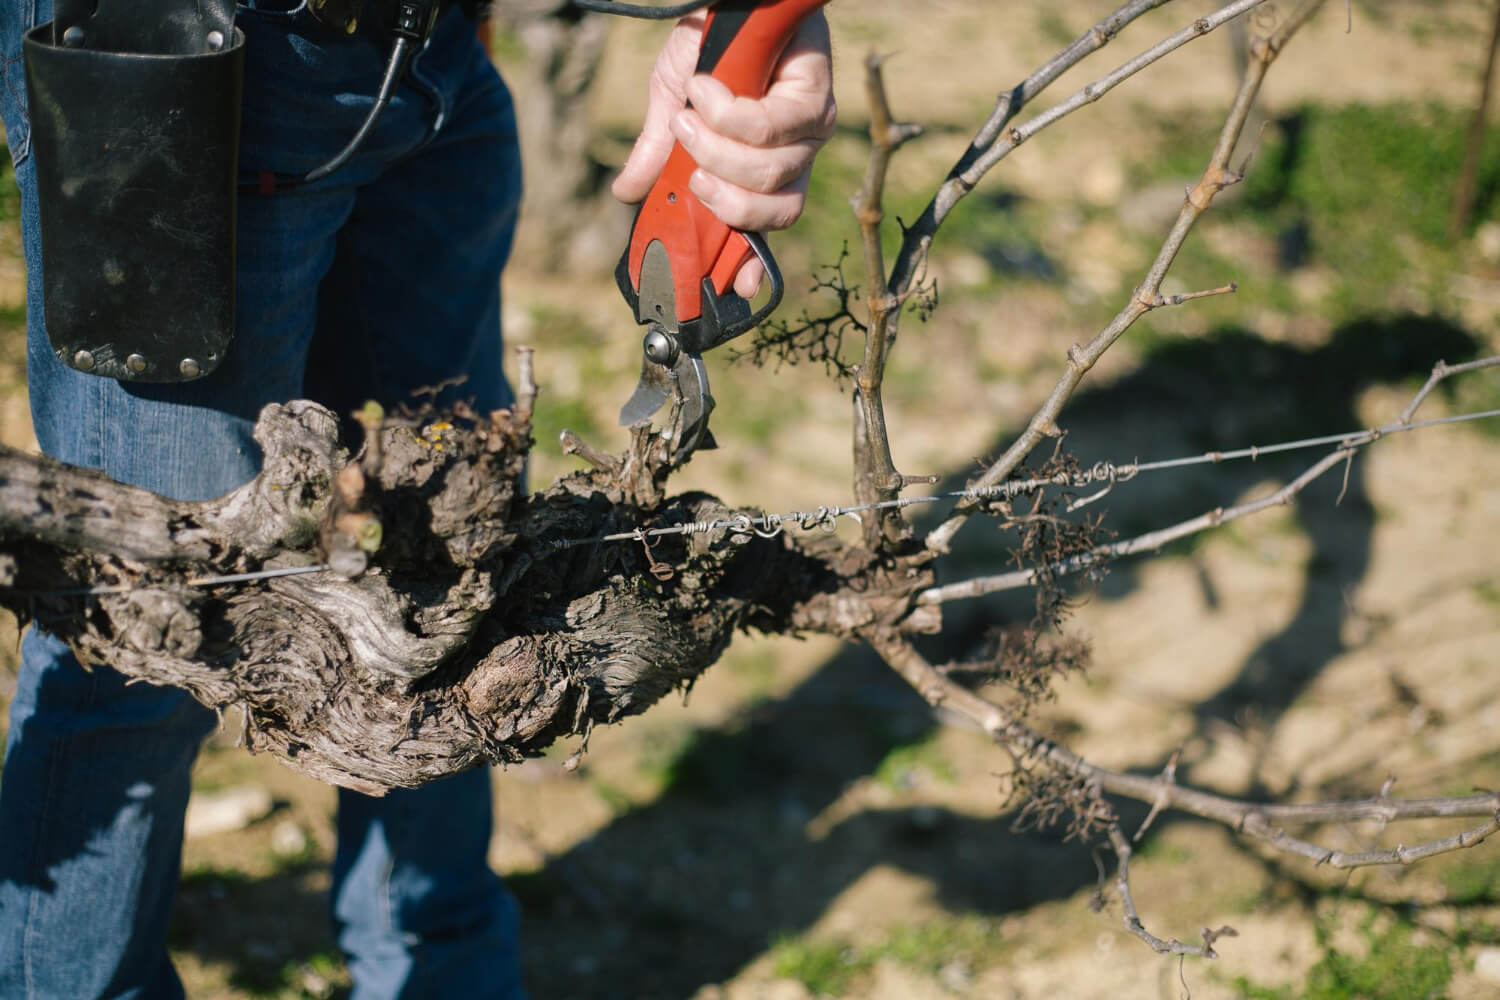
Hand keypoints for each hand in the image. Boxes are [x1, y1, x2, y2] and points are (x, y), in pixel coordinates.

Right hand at [611, 10, 835, 297]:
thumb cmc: (708, 45)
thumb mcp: (671, 105)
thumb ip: (658, 155)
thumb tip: (626, 194)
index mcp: (763, 173)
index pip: (766, 231)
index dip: (752, 264)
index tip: (735, 289)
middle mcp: (795, 159)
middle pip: (773, 212)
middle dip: (726, 200)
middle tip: (694, 173)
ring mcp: (810, 132)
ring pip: (771, 173)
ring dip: (720, 150)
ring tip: (690, 119)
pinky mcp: (815, 97)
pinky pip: (771, 129)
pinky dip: (731, 115)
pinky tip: (708, 90)